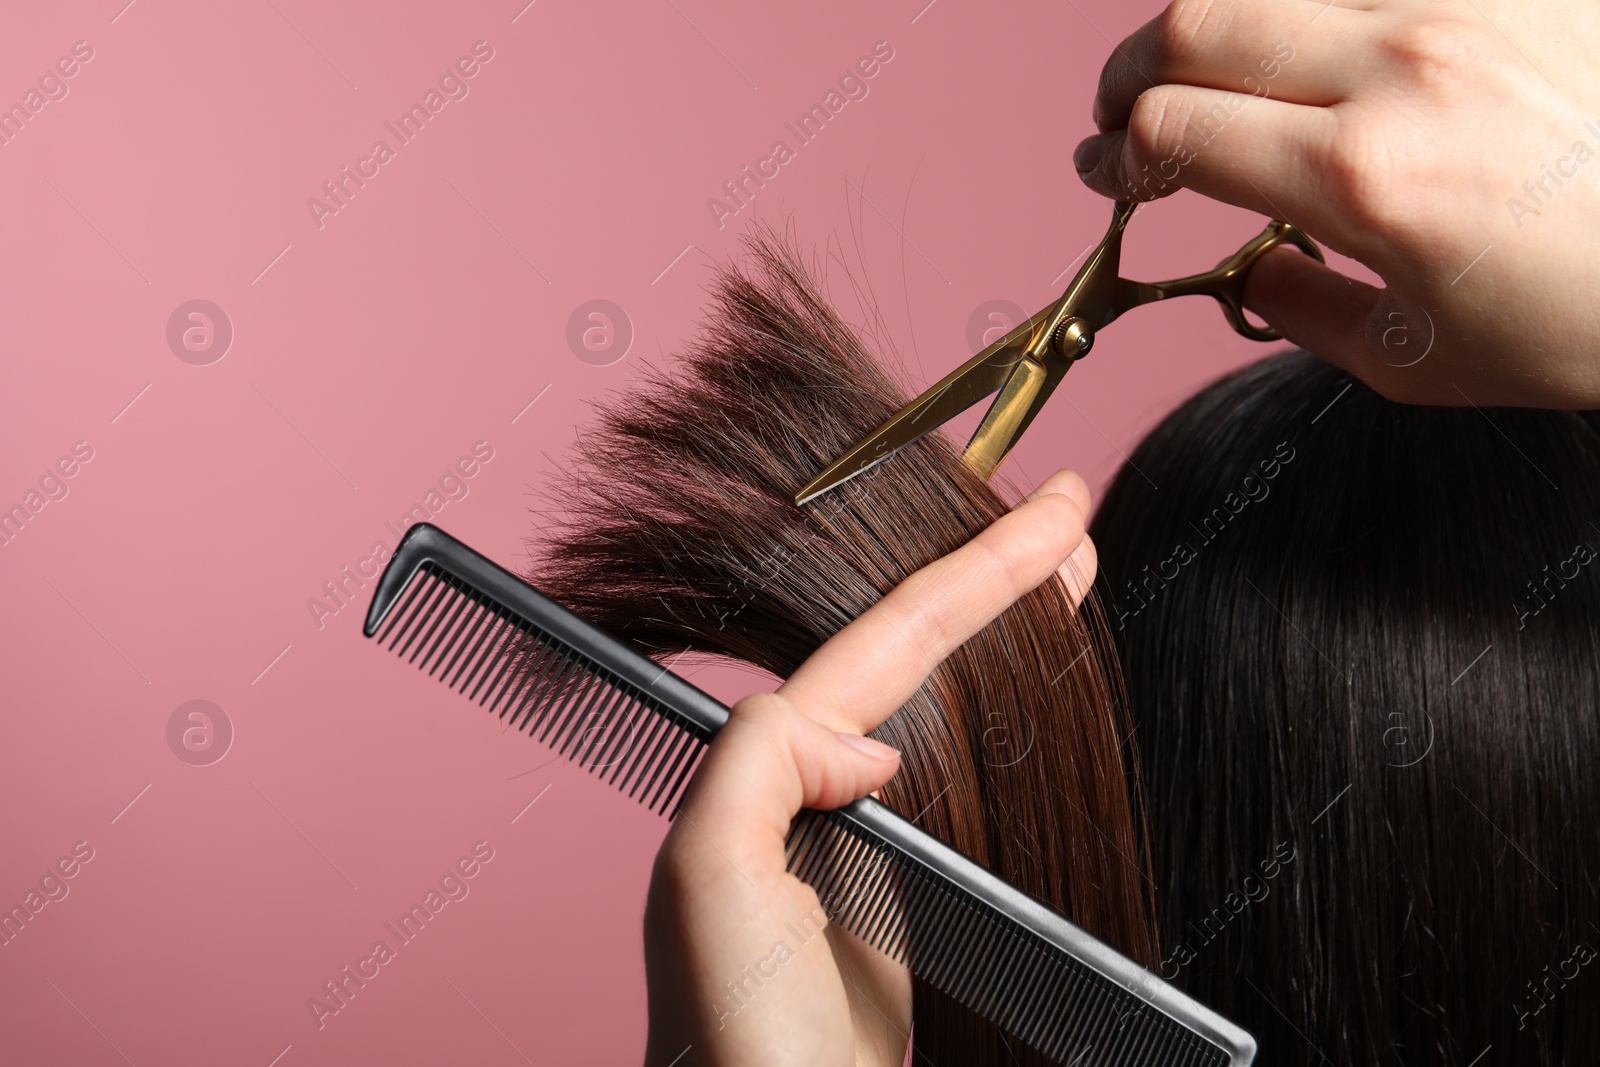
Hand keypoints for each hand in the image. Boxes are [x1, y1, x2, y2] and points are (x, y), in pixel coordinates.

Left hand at [640, 470, 1097, 1066]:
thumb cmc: (733, 1042)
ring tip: (1063, 583)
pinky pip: (967, 784)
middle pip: (915, 658)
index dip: (976, 573)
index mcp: (765, 776)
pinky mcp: (904, 904)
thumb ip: (764, 762)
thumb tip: (869, 739)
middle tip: (1067, 524)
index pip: (889, 644)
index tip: (1056, 515)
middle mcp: (808, 797)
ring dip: (1003, 644)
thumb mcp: (709, 880)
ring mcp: (862, 847)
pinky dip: (1008, 730)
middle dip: (993, 585)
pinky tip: (1033, 710)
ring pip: (946, 711)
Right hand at [1073, 0, 1599, 407]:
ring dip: (1216, 30)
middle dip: (1130, 72)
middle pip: (1195, 22)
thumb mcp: (1416, 358)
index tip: (1107, 178)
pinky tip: (1318, 58)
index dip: (1114, 157)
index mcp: (1365, 173)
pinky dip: (1317, 20)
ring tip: (1212, 77)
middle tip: (1123, 116)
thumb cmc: (1590, 318)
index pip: (1171, 129)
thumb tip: (1245, 267)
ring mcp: (1466, 4)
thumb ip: (1295, 311)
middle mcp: (1406, 65)